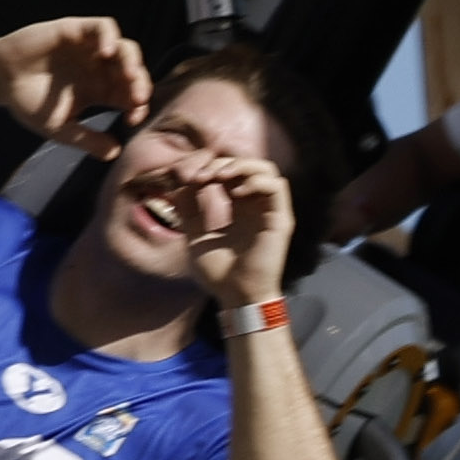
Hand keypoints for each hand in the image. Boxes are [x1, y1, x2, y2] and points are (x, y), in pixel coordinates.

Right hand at [0, 15, 153, 156]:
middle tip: (137, 98)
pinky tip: (106, 53)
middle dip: (140, 84)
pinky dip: (110, 37)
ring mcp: (90, 48)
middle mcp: (100, 68)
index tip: (132, 119)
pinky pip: (103, 26)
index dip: (138, 107)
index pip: (131, 96)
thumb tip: (115, 152)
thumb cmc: (29, 103)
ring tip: (129, 77)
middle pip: (133, 72)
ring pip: (125, 48)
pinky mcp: (75, 30)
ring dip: (132, 61)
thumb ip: (86, 139)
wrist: (0, 80)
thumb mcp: (59, 128)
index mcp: (101, 91)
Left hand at [164, 144, 297, 306]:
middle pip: (247, 164)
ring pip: (267, 169)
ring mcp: (270, 211)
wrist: (235, 297)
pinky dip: (257, 181)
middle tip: (201, 175)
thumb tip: (178, 180)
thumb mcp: (194, 233)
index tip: (186, 177)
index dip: (209, 165)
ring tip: (218, 176)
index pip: (229, 170)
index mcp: (239, 206)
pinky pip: (277, 187)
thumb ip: (188, 207)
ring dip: (241, 165)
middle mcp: (256, 205)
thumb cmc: (218, 272)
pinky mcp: (281, 220)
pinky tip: (236, 192)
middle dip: (222, 162)